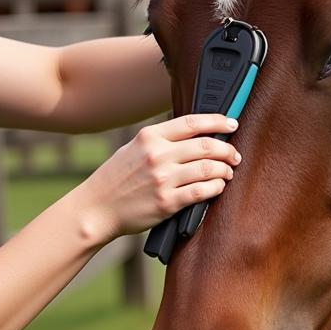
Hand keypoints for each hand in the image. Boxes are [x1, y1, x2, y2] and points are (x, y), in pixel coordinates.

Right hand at [76, 114, 241, 240]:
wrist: (96, 208)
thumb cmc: (115, 179)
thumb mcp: (133, 148)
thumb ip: (160, 140)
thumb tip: (195, 135)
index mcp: (149, 137)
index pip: (192, 123)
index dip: (218, 121)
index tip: (231, 123)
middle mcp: (157, 155)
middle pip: (206, 145)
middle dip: (227, 149)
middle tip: (234, 155)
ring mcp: (163, 179)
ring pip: (208, 168)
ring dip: (225, 170)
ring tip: (227, 172)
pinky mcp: (167, 202)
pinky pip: (201, 192)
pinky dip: (215, 188)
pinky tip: (217, 187)